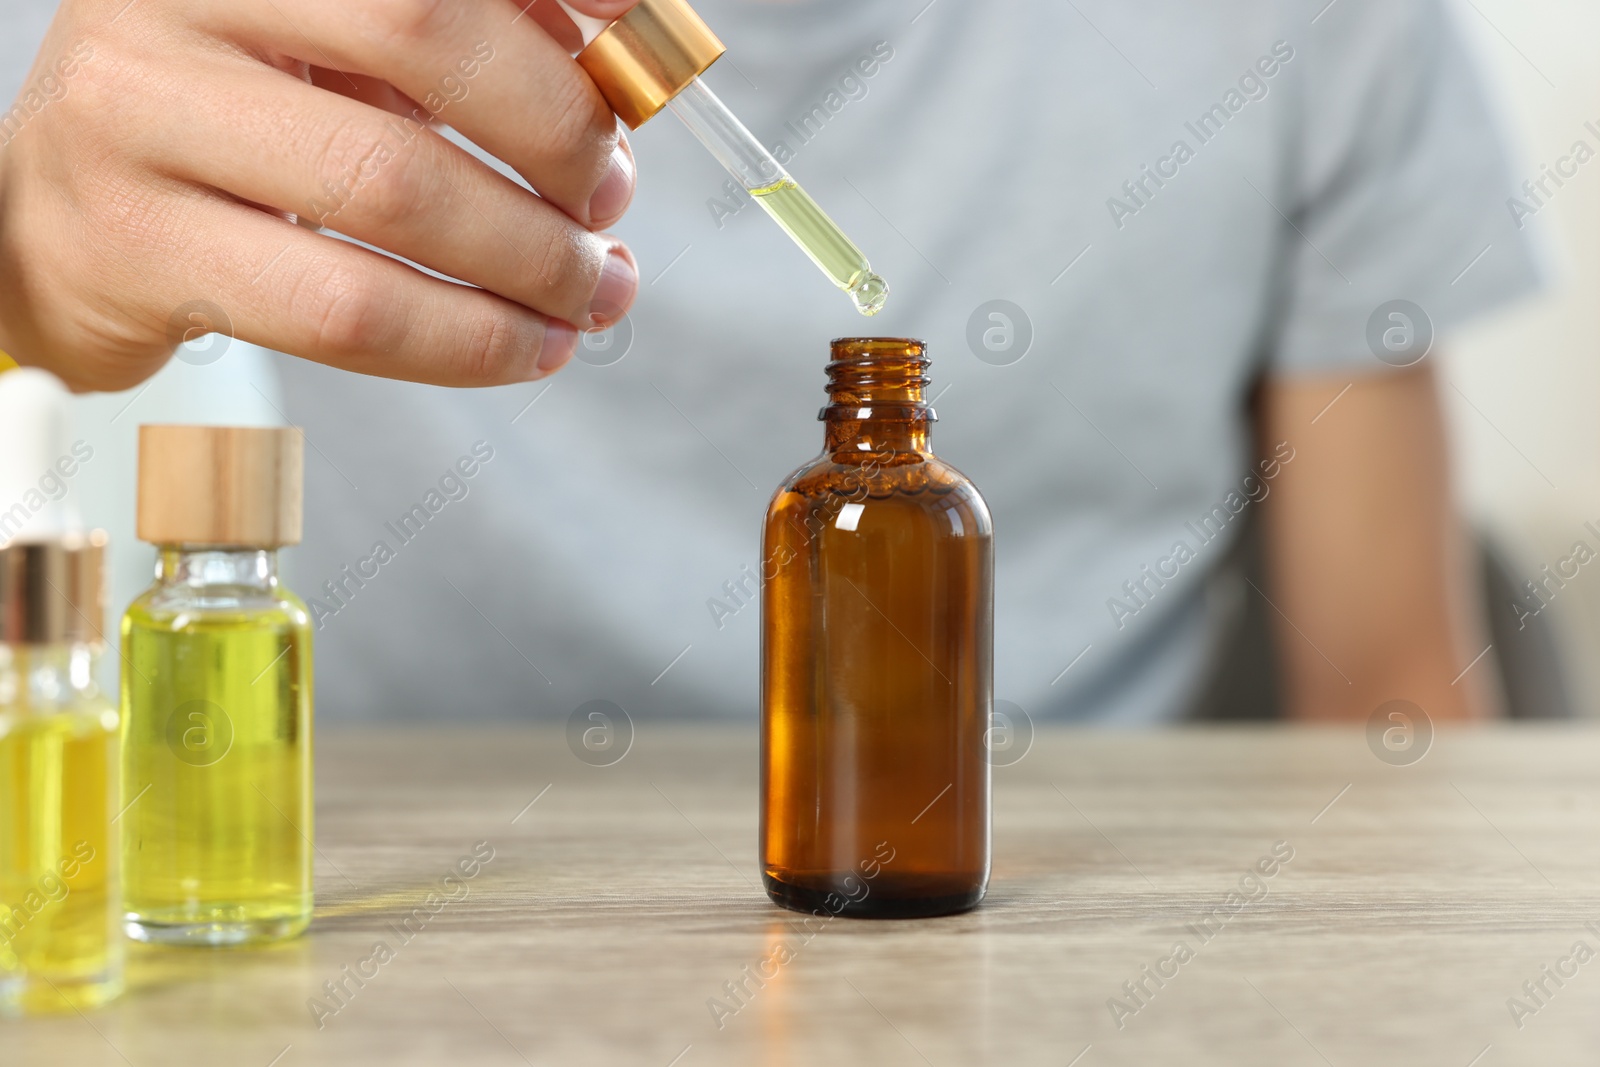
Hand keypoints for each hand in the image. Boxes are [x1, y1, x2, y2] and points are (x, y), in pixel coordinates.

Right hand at [0, 0, 641, 390]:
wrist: (67, 224)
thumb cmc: (241, 122)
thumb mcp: (338, 47)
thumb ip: (464, 35)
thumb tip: (621, 53)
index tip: (643, 46)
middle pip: (423, 37)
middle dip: (557, 131)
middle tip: (608, 198)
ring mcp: (138, 118)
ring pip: (393, 191)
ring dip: (532, 256)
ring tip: (592, 288)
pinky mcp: (140, 249)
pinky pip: (349, 313)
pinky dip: (472, 341)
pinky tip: (531, 346)